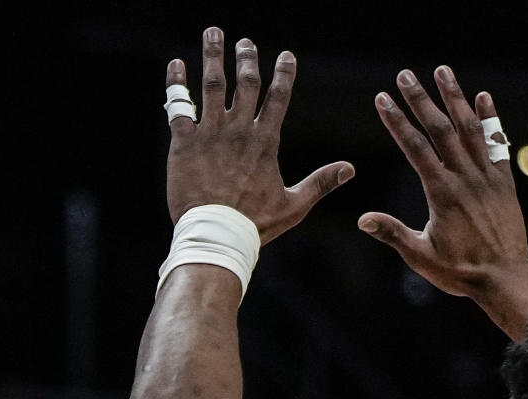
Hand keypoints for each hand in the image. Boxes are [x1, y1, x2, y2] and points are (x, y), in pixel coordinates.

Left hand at [165, 28, 353, 240]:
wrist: (217, 236)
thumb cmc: (256, 225)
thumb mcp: (294, 206)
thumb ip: (320, 182)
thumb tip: (350, 169)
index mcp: (265, 142)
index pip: (278, 98)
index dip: (283, 74)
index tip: (286, 55)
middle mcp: (238, 131)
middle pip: (245, 82)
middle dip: (247, 58)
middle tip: (245, 42)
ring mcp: (210, 133)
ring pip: (212, 84)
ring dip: (213, 55)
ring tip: (214, 33)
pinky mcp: (184, 142)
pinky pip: (178, 105)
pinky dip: (177, 82)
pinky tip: (177, 64)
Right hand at [358, 67, 527, 337]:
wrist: (505, 279)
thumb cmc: (461, 273)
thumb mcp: (421, 257)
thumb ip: (393, 234)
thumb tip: (363, 220)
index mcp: (441, 194)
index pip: (415, 148)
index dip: (397, 121)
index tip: (383, 98)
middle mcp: (465, 178)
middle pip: (440, 129)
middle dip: (421, 99)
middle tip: (405, 74)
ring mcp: (487, 177)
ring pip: (469, 129)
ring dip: (454, 97)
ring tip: (442, 71)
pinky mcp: (504, 182)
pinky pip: (497, 143)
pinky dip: (490, 118)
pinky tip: (483, 97)